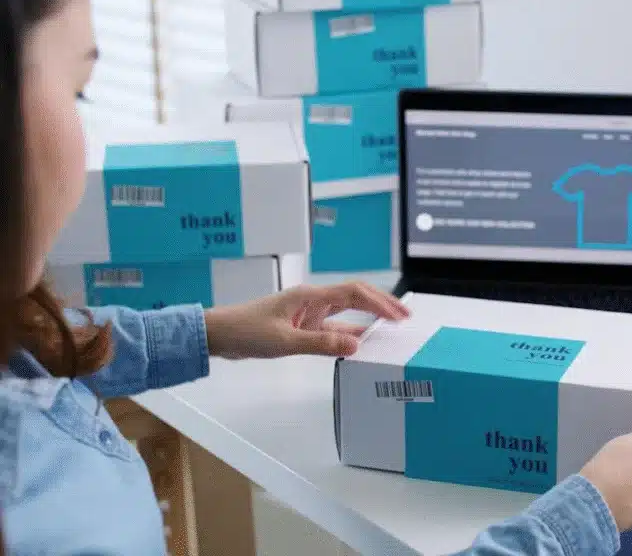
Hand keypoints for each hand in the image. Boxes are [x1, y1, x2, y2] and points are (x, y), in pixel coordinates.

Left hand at [204, 282, 409, 359]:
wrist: (219, 334)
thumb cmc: (246, 331)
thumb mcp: (285, 341)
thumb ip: (321, 344)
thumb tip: (356, 346)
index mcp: (311, 297)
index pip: (355, 294)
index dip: (380, 303)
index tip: (399, 315)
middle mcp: (313, 302)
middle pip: (356, 298)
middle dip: (382, 306)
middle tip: (405, 318)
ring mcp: (309, 315)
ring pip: (346, 315)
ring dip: (368, 321)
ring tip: (390, 332)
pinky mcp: (302, 328)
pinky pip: (333, 330)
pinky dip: (349, 336)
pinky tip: (361, 345)